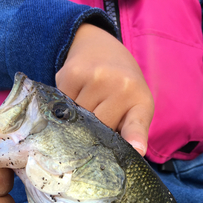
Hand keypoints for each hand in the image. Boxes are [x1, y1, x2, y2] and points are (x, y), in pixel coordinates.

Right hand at [56, 24, 153, 155]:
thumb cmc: (122, 88)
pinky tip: (75, 94)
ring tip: (87, 104)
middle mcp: (120, 86)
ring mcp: (96, 78)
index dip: (136, 138)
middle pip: (98, 131)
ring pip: (78, 120)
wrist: (101, 49)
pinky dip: (65, 107)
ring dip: (77, 119)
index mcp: (140, 102)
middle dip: (95, 132)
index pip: (137, 124)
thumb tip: (123, 153)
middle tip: (98, 117)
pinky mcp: (72, 73)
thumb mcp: (134, 109)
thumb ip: (129, 133)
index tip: (137, 149)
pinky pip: (63, 106)